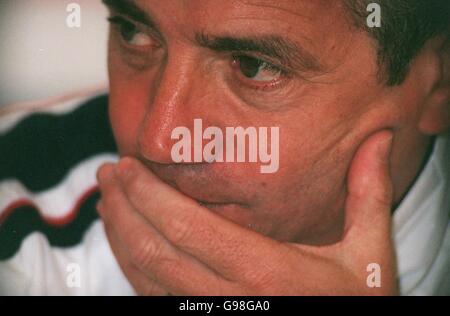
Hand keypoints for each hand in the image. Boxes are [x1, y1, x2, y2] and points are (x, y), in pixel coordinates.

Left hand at [96, 130, 397, 294]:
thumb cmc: (355, 305)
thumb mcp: (369, 255)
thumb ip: (368, 195)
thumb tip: (380, 139)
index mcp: (267, 274)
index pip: (187, 227)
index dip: (148, 194)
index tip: (128, 166)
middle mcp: (230, 299)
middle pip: (155, 248)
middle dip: (123, 207)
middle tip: (109, 174)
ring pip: (145, 276)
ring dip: (119, 235)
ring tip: (109, 201)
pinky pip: (151, 297)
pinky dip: (131, 266)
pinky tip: (126, 241)